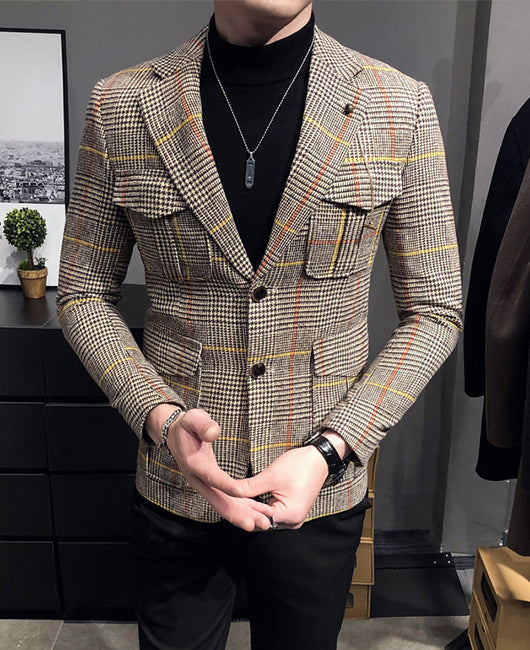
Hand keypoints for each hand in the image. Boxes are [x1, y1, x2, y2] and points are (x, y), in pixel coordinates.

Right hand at [164, 408, 273, 531]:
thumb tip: (213, 432)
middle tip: (260, 523)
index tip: (242, 492)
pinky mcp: (211, 487)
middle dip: (240, 513)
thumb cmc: (187, 425)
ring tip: (265, 524)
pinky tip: (257, 515)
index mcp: (195, 464)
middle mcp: (198, 480)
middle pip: (220, 501)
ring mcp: (204, 486)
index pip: (213, 477)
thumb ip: (203, 425)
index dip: (227, 485)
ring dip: (244, 516)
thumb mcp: (193, 418)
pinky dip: (242, 510)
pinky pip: (226, 502)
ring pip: (224, 506)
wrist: (174, 434)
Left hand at [226, 445, 330, 529]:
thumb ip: (250, 488)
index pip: (259, 519)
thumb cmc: (300, 465)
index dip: (242, 510)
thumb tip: (230, 492)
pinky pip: (272, 512)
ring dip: (252, 509)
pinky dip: (260, 506)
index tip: (227, 501)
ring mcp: (293, 518)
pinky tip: (248, 498)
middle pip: (262, 521)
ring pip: (266, 518)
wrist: (319, 458)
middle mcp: (293, 522)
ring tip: (235, 499)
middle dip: (245, 510)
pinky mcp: (291, 511)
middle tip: (228, 500)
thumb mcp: (271, 476)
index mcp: (290, 516)